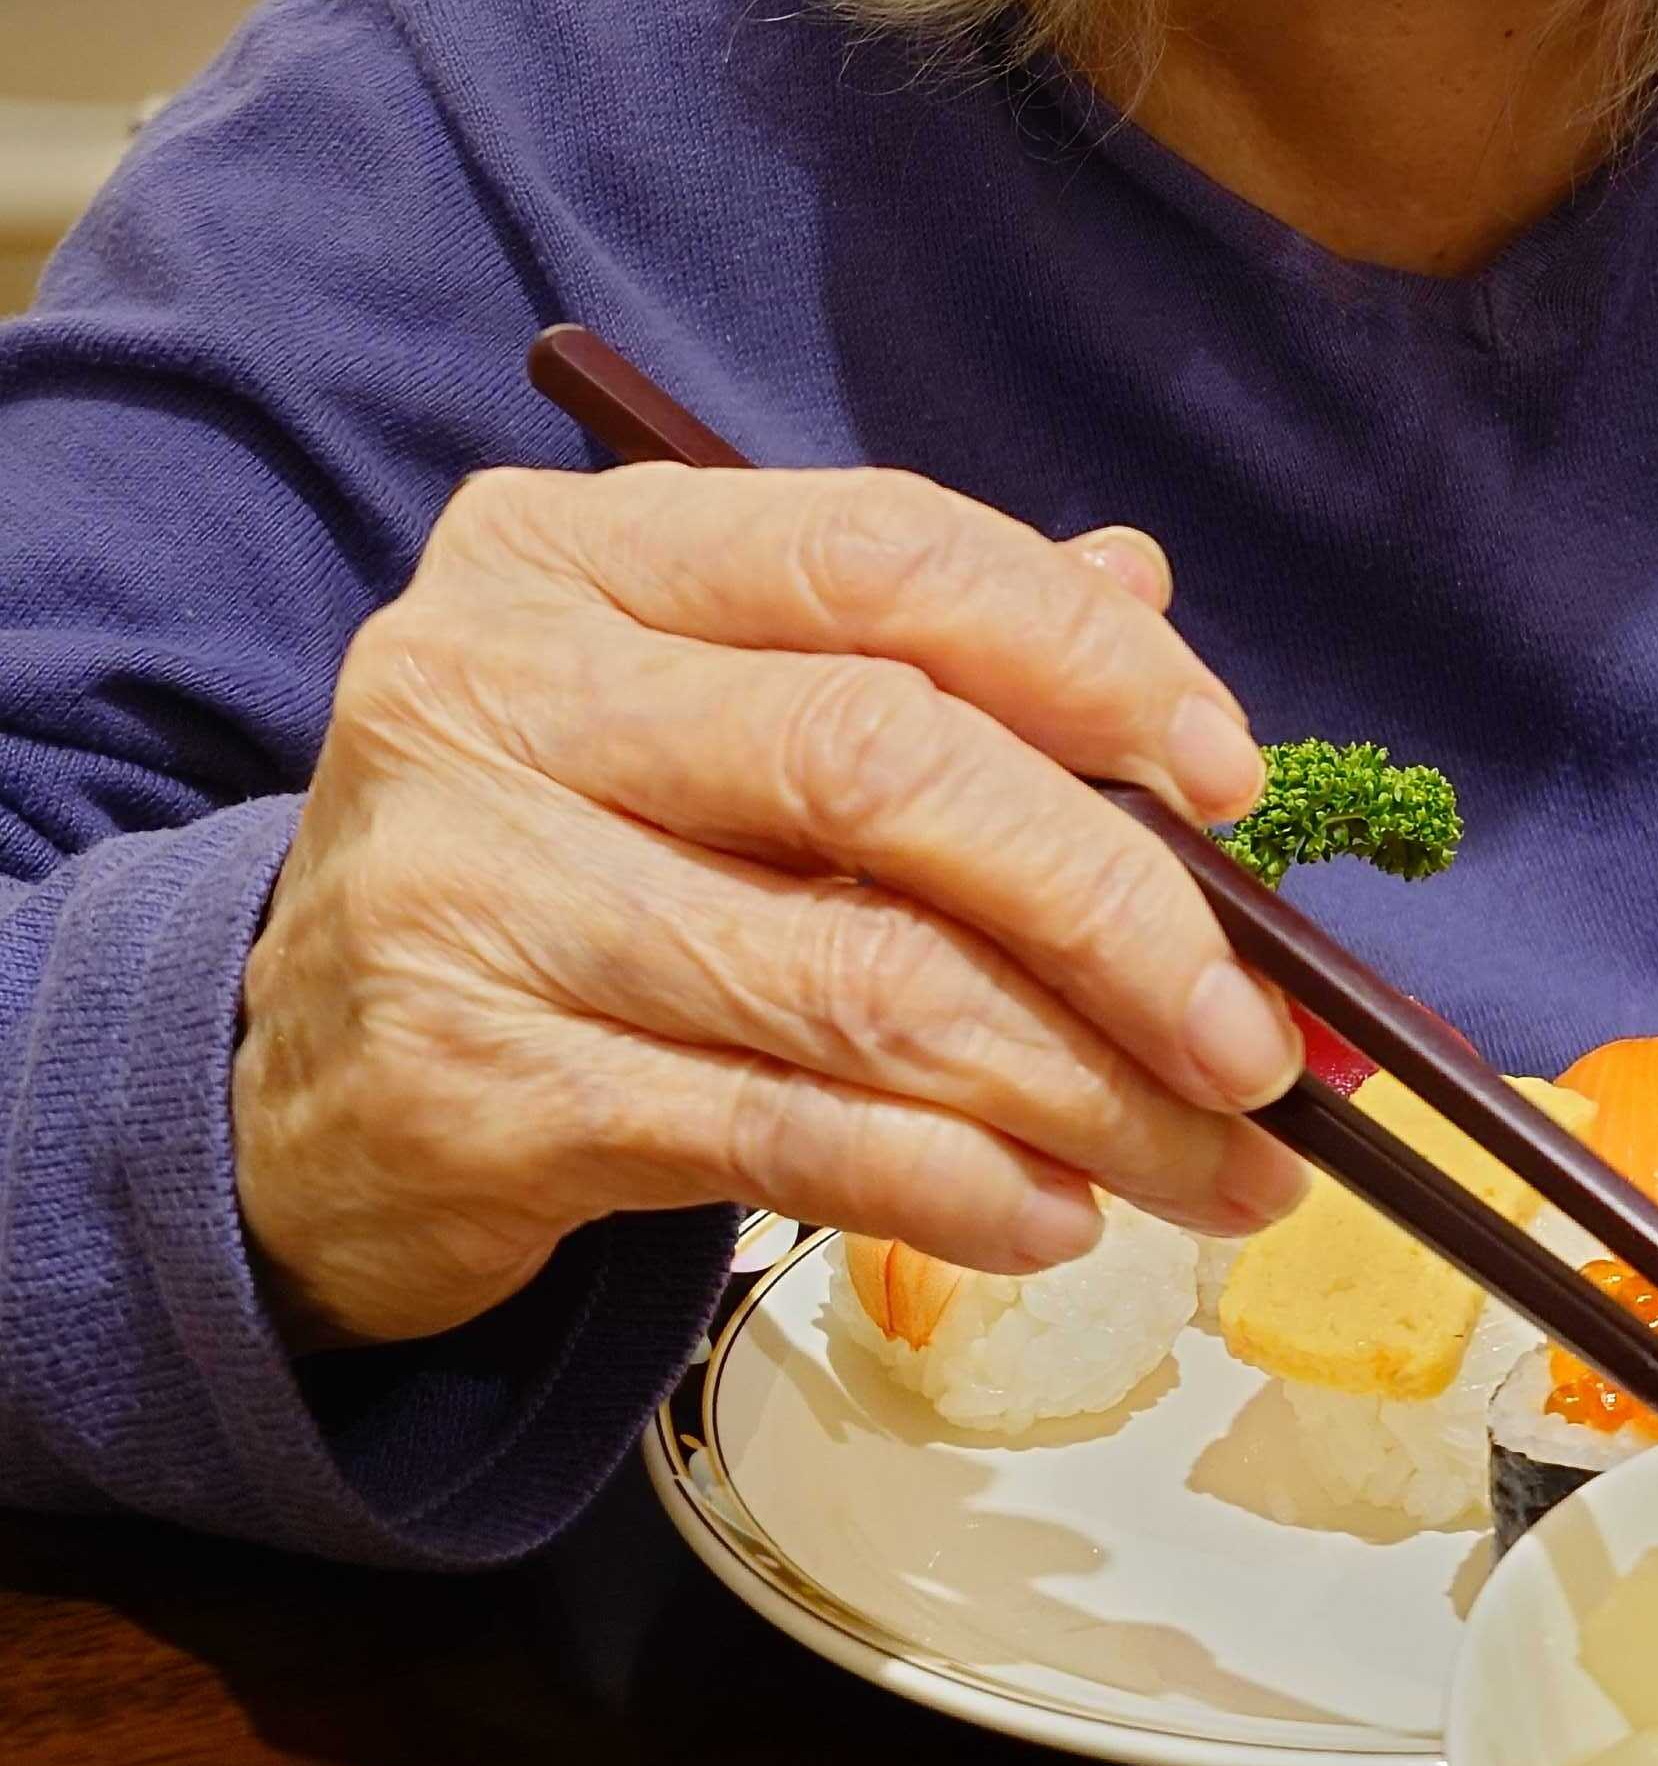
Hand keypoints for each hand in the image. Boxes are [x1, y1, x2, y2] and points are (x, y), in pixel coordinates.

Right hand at [233, 463, 1309, 1351]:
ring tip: (1217, 1161)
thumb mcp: (705, 707)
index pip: (884, 555)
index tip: (1229, 778)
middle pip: (884, 763)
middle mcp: (500, 688)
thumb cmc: (567, 855)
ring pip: (858, 980)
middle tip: (1260, 1032)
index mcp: (581, 552)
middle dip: (1114, 906)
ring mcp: (471, 890)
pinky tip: (1057, 1214)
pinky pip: (782, 1138)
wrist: (290, 1089)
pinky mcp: (472, 1088)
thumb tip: (1142, 596)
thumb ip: (910, 645)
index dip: (1085, 658)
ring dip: (1081, 1088)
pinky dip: (955, 1187)